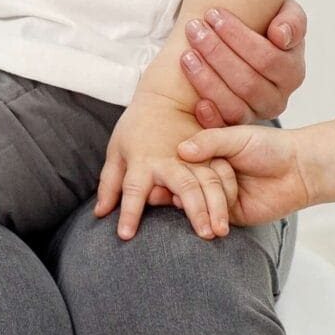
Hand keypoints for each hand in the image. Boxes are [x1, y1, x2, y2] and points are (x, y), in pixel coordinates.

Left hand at [94, 95, 236, 240]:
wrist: (164, 98)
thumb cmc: (135, 129)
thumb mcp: (117, 152)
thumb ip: (109, 184)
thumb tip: (99, 213)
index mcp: (143, 161)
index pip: (132, 190)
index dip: (128, 213)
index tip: (125, 235)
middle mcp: (170, 160)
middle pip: (184, 186)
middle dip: (195, 211)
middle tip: (204, 236)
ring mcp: (194, 156)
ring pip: (210, 182)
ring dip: (218, 207)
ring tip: (221, 231)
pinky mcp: (212, 154)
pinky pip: (226, 174)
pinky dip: (231, 193)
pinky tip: (235, 212)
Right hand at [175, 123, 316, 225]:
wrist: (300, 170)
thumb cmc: (270, 146)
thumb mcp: (237, 137)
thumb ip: (210, 142)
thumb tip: (181, 150)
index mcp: (208, 154)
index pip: (181, 163)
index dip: (172, 165)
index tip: (163, 165)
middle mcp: (210, 176)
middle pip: (186, 185)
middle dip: (184, 186)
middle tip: (173, 185)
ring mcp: (219, 197)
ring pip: (197, 203)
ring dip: (199, 203)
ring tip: (198, 196)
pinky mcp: (230, 217)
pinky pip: (213, 219)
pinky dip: (211, 216)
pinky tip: (208, 213)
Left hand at [179, 0, 307, 128]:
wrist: (245, 50)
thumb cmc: (266, 30)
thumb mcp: (285, 17)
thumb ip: (292, 21)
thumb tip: (280, 35)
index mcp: (292, 73)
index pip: (268, 59)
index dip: (238, 36)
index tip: (213, 13)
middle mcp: (277, 99)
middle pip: (248, 83)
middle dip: (217, 52)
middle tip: (194, 29)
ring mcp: (255, 116)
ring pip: (234, 106)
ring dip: (207, 81)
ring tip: (186, 55)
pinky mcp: (234, 129)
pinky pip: (223, 128)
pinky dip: (210, 117)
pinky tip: (197, 102)